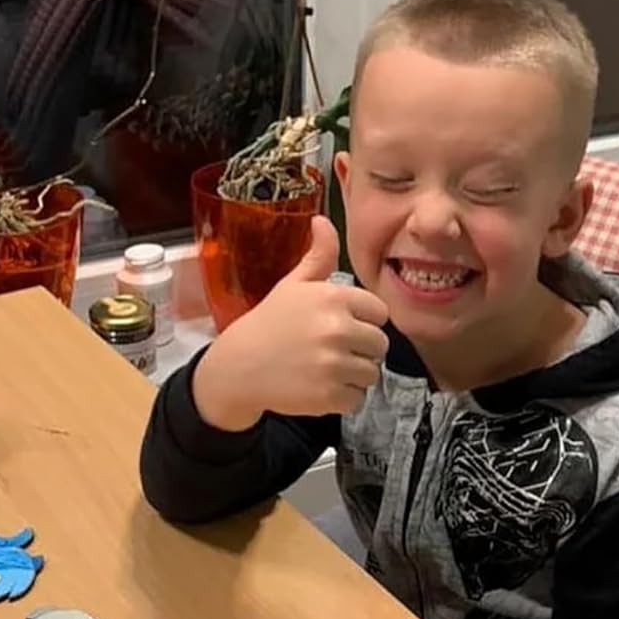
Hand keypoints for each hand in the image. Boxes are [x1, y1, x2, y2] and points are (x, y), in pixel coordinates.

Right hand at [193, 216, 389, 429]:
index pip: (380, 312)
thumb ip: (318, 255)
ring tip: (325, 368)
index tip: (341, 325)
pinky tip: (320, 386)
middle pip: (379, 345)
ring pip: (371, 373)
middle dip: (361, 349)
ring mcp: (334, 364)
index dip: (363, 321)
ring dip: (353, 375)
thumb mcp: (293, 285)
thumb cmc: (269, 322)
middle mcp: (338, 328)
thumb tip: (323, 219)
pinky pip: (358, 399)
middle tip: (331, 350)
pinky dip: (343, 398)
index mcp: (334, 297)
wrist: (238, 366)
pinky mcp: (330, 396)